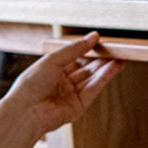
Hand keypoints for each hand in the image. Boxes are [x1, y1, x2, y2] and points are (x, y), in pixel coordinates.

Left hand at [5, 31, 124, 135]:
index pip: (75, 57)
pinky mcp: (79, 106)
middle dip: (101, 59)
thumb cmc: (31, 84)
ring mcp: (71, 94)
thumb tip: (93, 37)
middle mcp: (63, 81)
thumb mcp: (53, 59)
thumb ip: (75, 49)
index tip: (101, 41)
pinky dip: (104, 78)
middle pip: (86, 68)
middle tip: (115, 50)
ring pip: (92, 78)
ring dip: (106, 68)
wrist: (27, 110)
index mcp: (53, 69)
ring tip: (120, 58)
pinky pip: (94, 89)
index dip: (88, 49)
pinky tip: (113, 67)